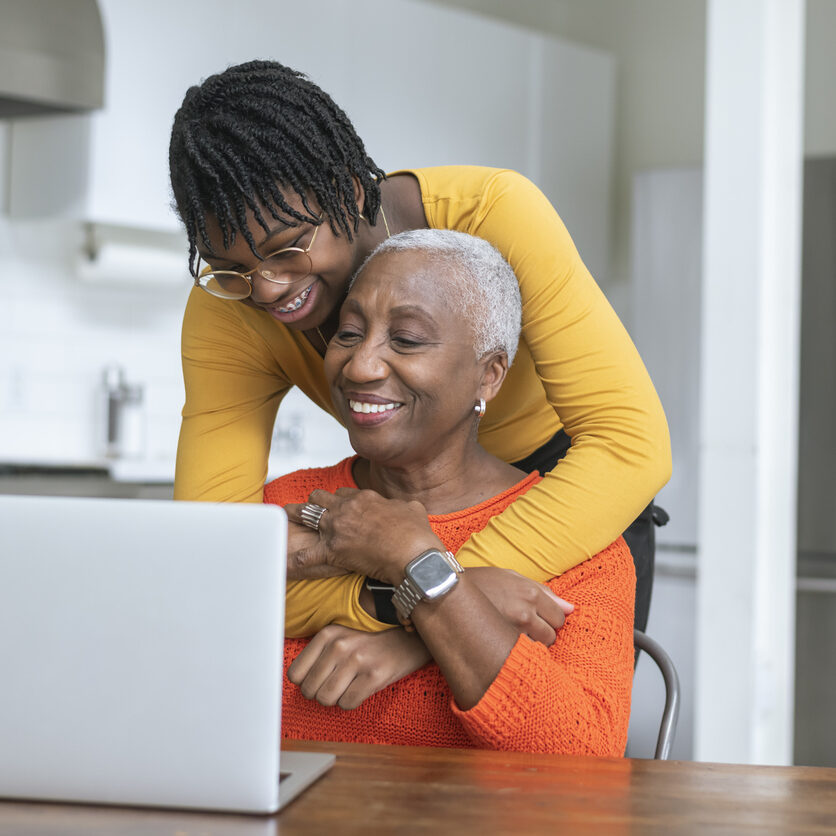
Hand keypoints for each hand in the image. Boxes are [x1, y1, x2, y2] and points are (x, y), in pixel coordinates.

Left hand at [286, 488, 442, 583]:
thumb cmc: (416, 534)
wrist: (412, 554)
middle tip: (307, 508)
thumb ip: (402, 506)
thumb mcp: (412, 509)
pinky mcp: (332, 550)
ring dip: (295, 515)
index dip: (340, 501)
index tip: (338, 506)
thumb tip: (406, 508)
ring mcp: (337, 528)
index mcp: (365, 498)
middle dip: (313, 503)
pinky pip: (306, 555)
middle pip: (320, 498)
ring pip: (306, 514)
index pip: (344, 494)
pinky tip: (283, 563)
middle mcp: (347, 509)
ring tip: (285, 516)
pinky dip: (294, 560)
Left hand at [287, 624, 431, 709]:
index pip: (295, 674)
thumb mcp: (341, 638)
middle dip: (320, 694)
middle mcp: (340, 645)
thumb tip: (297, 683)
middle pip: (309, 690)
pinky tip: (360, 690)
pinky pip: (347, 703)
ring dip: (335, 699)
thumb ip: (318, 655)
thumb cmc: (370, 645)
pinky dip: (351, 702)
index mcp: (328, 634)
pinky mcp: (374, 676)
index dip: (305, 683)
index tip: (317, 681)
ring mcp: (357, 660)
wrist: (407, 641)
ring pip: (326, 699)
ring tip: (347, 687)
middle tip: (335, 686)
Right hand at [466, 567, 572, 645]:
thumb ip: (543, 591)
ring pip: (537, 648)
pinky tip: (503, 643)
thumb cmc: (480, 581)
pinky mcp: (499, 645)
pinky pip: (519, 655)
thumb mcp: (511, 577)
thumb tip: (571, 608)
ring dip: (529, 644)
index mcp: (530, 593)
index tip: (537, 618)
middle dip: (542, 633)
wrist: (445, 592)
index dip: (550, 619)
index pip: (559, 617)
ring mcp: (512, 631)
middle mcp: (525, 612)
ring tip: (511, 634)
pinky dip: (514, 651)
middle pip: (551, 636)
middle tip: (523, 627)